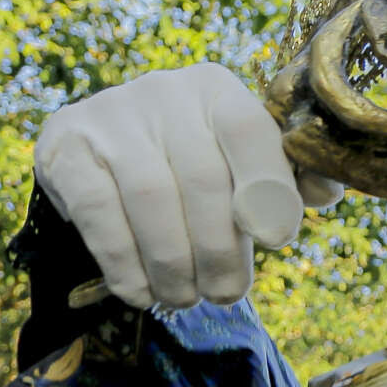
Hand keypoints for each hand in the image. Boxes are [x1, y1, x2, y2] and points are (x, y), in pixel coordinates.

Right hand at [32, 62, 341, 309]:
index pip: (249, 129)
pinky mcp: (64, 148)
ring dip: (173, 262)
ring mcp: (108, 116)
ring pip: (151, 197)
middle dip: (220, 249)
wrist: (101, 152)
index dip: (268, 184)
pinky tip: (142, 293)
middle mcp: (162, 91)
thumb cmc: (192, 162)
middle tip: (227, 295)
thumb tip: (322, 195)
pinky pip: (99, 212)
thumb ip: (290, 177)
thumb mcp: (241, 162)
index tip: (278, 239)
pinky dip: (124, 262)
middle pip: (201, 177)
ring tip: (186, 299)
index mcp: (215, 87)